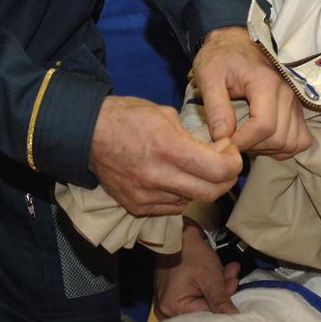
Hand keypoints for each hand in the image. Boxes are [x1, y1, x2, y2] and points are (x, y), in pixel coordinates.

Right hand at [89, 95, 240, 214]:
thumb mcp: (165, 114)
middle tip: (222, 162)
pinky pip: (173, 207)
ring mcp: (146, 196)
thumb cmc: (127, 117)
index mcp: (168, 148)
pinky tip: (173, 178)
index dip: (232, 161)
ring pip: (192, 200)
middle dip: (225, 178)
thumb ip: (191, 136)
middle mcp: (158, 177)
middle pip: (212, 192)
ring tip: (192, 167)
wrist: (87, 134)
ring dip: (201, 186)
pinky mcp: (137, 207)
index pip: (219, 170)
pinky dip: (181, 194)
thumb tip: (213, 150)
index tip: (228, 149)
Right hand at [154, 218, 240, 317]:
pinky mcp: (174, 292)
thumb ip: (221, 298)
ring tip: (227, 271)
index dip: (222, 301)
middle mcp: (168, 306)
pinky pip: (195, 294)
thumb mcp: (210, 276)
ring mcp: (169, 299)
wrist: (178, 232)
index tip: (232, 286)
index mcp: (173, 306)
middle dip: (221, 292)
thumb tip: (233, 315)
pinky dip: (208, 284)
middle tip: (231, 276)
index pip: (205, 313)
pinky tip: (218, 272)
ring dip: (217, 287)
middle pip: (203, 308)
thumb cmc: (190, 251)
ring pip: (201, 300)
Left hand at [192, 26, 310, 158]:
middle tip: (233, 139)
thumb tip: (223, 139)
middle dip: (253, 146)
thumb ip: (215, 109)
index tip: (224, 141)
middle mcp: (287, 92)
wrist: (234, 43)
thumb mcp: (208, 77)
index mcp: (265, 82)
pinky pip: (300, 140)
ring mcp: (295, 101)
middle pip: (278, 137)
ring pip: (291, 142)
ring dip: (268, 149)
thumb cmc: (220, 58)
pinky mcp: (298, 109)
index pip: (264, 125)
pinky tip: (263, 139)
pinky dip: (283, 147)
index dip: (243, 141)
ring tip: (247, 138)